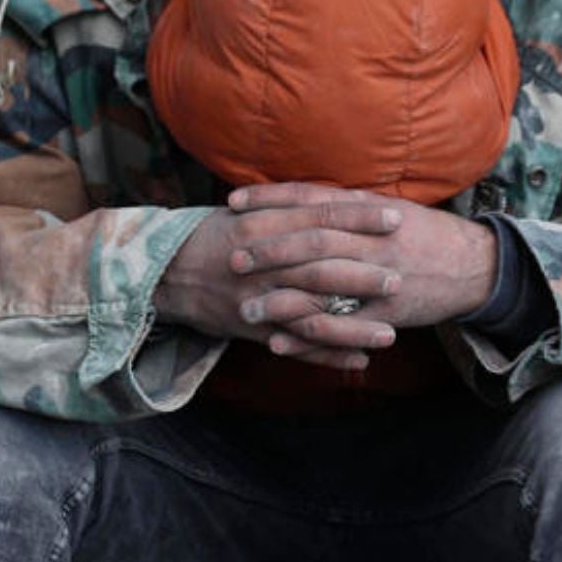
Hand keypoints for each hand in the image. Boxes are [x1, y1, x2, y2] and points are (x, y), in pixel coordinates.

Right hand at [153, 189, 409, 369]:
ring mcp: (256, 300)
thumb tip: (340, 199)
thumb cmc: (210, 236)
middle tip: (401, 278)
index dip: (359, 219)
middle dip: (363, 275)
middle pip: (320, 268)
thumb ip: (291, 208)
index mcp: (263, 225)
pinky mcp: (251, 330)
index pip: (320, 217)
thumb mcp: (247, 212)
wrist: (160, 272)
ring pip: (311, 316)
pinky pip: (294, 347)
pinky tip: (359, 362)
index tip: (396, 219)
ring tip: (390, 335)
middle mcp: (261, 263)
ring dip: (352, 328)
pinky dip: (327, 357)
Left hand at [224, 183, 497, 349]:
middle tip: (231, 258)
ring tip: (244, 308)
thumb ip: (345, 205)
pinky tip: (279, 341)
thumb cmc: (425, 235)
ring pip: (324, 283)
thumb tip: (301, 197)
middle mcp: (373, 238)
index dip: (270, 199)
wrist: (475, 265)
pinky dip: (309, 334)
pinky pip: (344, 324)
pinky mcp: (389, 310)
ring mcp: (382, 274)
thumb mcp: (387, 208)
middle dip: (269, 249)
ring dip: (280, 297)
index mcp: (369, 208)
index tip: (232, 203)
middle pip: (312, 239)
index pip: (311, 197)